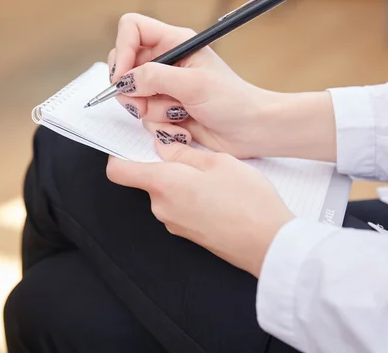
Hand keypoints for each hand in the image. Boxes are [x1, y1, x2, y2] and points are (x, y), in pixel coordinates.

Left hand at [106, 138, 294, 277]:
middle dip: (164, 166)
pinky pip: (180, 208)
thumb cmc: (247, 201)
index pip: (119, 171)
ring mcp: (174, 224)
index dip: (119, 155)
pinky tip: (218, 195)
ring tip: (213, 176)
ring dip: (181, 182)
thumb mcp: (218, 162)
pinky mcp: (189, 234)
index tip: (132, 144)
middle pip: (147, 180)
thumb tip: (162, 147)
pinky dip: (191, 198)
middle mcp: (162, 208)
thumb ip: (183, 153)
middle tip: (192, 154)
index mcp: (163, 184)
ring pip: (166, 194)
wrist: (268, 243)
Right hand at [108, 13, 284, 158]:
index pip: (132, 29)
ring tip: (179, 114)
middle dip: (132, 89)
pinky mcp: (165, 111)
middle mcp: (166, 62)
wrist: (250, 131)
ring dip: (152, 111)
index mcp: (175, 42)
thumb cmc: (232, 101)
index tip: (122, 76)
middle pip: (125, 66)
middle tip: (145, 102)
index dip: (122, 49)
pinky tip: (183, 126)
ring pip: (133, 97)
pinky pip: (145, 118)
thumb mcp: (193, 84)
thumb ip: (155, 77)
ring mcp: (164, 88)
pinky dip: (161, 126)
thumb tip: (124, 80)